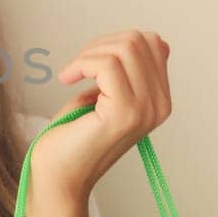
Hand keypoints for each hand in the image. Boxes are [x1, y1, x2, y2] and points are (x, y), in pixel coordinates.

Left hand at [27, 29, 172, 216]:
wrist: (58, 177)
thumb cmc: (72, 136)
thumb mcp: (103, 94)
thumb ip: (123, 70)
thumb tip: (139, 39)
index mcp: (159, 100)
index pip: (152, 42)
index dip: (115, 42)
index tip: (89, 62)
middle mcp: (160, 105)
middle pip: (139, 40)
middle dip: (101, 44)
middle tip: (77, 67)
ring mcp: (145, 110)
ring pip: (125, 48)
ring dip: (89, 54)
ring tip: (71, 74)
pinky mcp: (124, 113)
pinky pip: (107, 65)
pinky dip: (80, 64)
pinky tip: (66, 79)